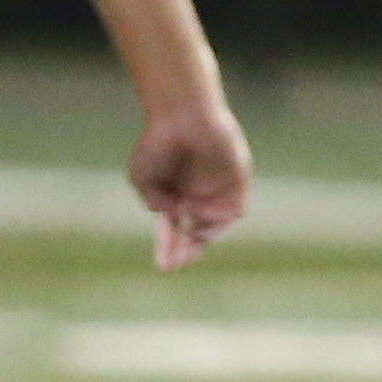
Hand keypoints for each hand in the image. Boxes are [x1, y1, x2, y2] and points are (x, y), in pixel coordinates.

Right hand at [130, 98, 251, 270]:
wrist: (181, 114)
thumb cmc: (158, 141)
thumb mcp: (143, 176)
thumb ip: (152, 200)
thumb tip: (169, 217)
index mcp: (176, 197)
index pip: (175, 232)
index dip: (169, 250)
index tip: (163, 268)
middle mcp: (199, 197)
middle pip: (197, 234)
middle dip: (187, 251)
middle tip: (178, 264)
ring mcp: (220, 190)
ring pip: (217, 226)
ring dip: (203, 234)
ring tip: (189, 228)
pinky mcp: (238, 180)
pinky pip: (235, 210)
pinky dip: (220, 218)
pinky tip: (201, 212)